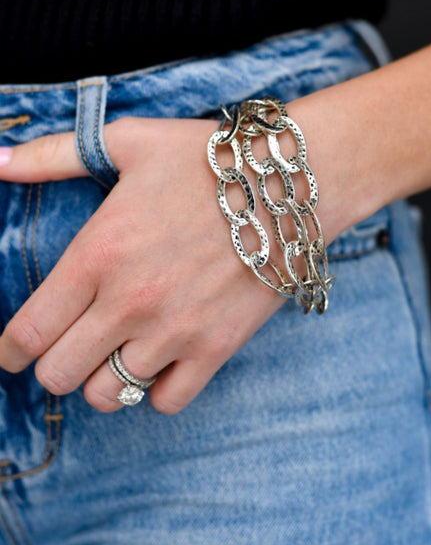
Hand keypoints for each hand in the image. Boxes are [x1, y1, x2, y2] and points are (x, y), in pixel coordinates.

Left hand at [0, 117, 284, 413]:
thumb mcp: (127, 142)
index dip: (9, 350)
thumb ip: (54, 155)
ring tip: (115, 351)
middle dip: (54, 364)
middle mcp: (130, 302)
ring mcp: (175, 331)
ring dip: (102, 379)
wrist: (288, 184)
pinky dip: (155, 389)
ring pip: (108, 396)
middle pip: (60, 375)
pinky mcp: (216, 348)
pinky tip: (160, 359)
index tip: (14, 350)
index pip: (28, 332)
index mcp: (98, 254)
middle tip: (70, 344)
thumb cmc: (206, 159)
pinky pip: (166, 401)